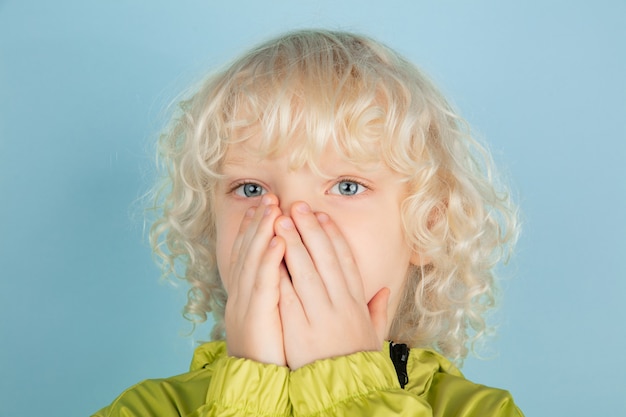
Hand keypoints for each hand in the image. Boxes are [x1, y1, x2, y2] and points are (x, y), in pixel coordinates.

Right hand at [223, 194, 286, 365]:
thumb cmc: (270, 352)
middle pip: (248, 251)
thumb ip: (279, 294)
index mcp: (247, 295)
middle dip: (258, 222)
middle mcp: (242, 295)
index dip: (256, 228)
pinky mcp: (255, 317)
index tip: (267, 206)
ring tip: (272, 208)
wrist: (257, 383)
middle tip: (269, 197)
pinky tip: (277, 241)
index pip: (251, 254)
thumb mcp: (273, 318)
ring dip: (262, 232)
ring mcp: (246, 305)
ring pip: (253, 261)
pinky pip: (263, 285)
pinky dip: (269, 261)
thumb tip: (290, 273)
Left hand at [275, 202, 389, 369]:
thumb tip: (386, 289)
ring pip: (305, 271)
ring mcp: (320, 315)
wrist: (345, 394)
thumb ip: (378, 312)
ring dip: (292, 243)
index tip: (322, 217)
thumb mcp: (373, 337)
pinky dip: (279, 272)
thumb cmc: (356, 365)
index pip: (345, 263)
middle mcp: (340, 305)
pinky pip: (288, 295)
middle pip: (324, 259)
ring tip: (279, 221)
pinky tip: (269, 255)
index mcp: (356, 304)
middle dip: (309, 230)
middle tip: (296, 206)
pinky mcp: (300, 328)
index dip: (333, 237)